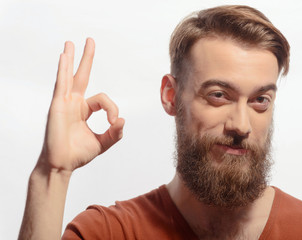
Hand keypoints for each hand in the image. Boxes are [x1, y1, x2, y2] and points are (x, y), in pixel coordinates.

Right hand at [38, 38, 123, 172]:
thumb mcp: (103, 142)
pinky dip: (63, 70)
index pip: (103, 100)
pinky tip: (64, 56)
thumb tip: (123, 119)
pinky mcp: (58, 105)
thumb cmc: (79, 154)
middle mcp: (74, 103)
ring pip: (69, 76)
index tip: (114, 123)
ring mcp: (65, 102)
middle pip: (81, 75)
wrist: (63, 165)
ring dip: (71, 59)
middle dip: (86, 58)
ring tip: (71, 43)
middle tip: (90, 40)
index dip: (112, 109)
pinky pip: (61, 84)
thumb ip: (115, 133)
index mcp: (84, 110)